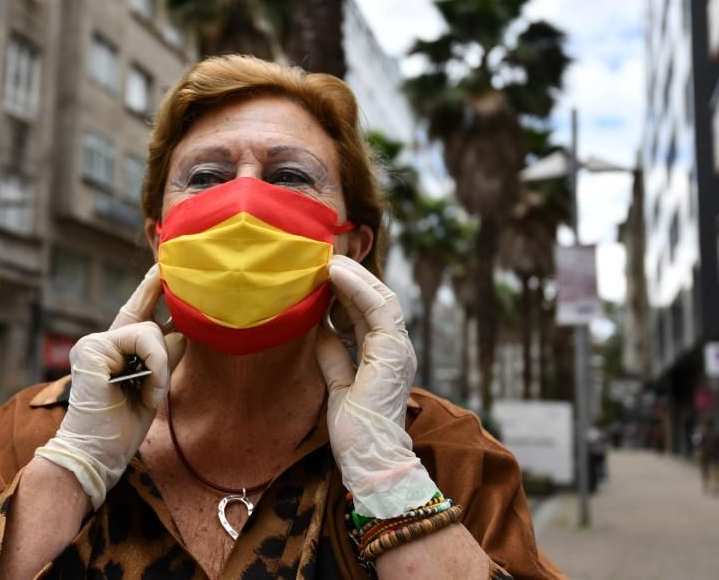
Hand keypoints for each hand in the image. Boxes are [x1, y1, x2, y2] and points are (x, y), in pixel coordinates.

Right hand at [35, 265, 185, 509]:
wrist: (96, 454)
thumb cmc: (121, 428)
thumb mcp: (153, 386)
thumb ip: (165, 357)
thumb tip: (183, 331)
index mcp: (116, 350)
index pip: (139, 312)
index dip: (151, 288)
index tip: (162, 266)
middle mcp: (104, 341)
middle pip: (146, 312)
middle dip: (157, 288)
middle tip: (164, 262)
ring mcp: (96, 342)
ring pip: (151, 331)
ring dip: (162, 366)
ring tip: (153, 394)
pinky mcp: (93, 348)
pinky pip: (144, 340)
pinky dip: (156, 367)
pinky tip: (149, 392)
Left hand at [317, 255, 436, 518]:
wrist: (371, 459)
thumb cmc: (356, 430)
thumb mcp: (339, 384)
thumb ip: (334, 356)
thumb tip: (319, 330)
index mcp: (385, 355)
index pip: (369, 312)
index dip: (348, 291)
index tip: (323, 276)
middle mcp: (396, 348)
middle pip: (377, 298)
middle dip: (351, 277)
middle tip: (324, 259)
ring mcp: (398, 348)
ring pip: (380, 296)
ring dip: (354, 276)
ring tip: (328, 260)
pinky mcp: (392, 351)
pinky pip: (378, 308)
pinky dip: (357, 288)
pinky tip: (336, 274)